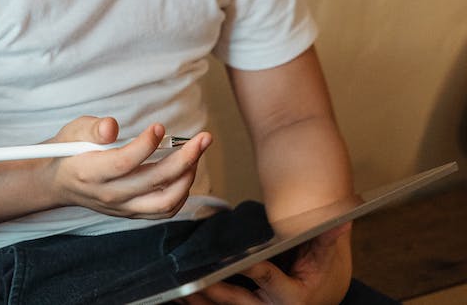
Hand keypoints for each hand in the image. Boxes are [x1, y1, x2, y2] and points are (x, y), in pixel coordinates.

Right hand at [43, 117, 211, 218]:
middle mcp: (109, 194)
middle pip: (154, 181)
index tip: (159, 127)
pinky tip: (186, 172)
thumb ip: (92, 128)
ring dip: (187, 177)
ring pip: (165, 201)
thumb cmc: (70, 152)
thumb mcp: (73, 131)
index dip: (145, 145)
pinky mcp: (133, 212)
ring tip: (195, 154)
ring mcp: (123, 207)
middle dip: (184, 158)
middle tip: (202, 138)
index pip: (124, 162)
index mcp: (90, 172)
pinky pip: (164, 210)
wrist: (61, 183)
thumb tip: (113, 126)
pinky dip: (182, 193)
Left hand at [182, 223, 352, 304]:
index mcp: (292, 296)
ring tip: (175, 286)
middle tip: (190, 274)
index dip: (247, 266)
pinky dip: (196, 302)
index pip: (265, 277)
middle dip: (212, 286)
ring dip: (198, 298)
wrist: (317, 296)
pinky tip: (176, 295)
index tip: (230, 257)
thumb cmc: (317, 273)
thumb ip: (326, 238)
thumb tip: (341, 219)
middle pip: (236, 297)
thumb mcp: (324, 257)